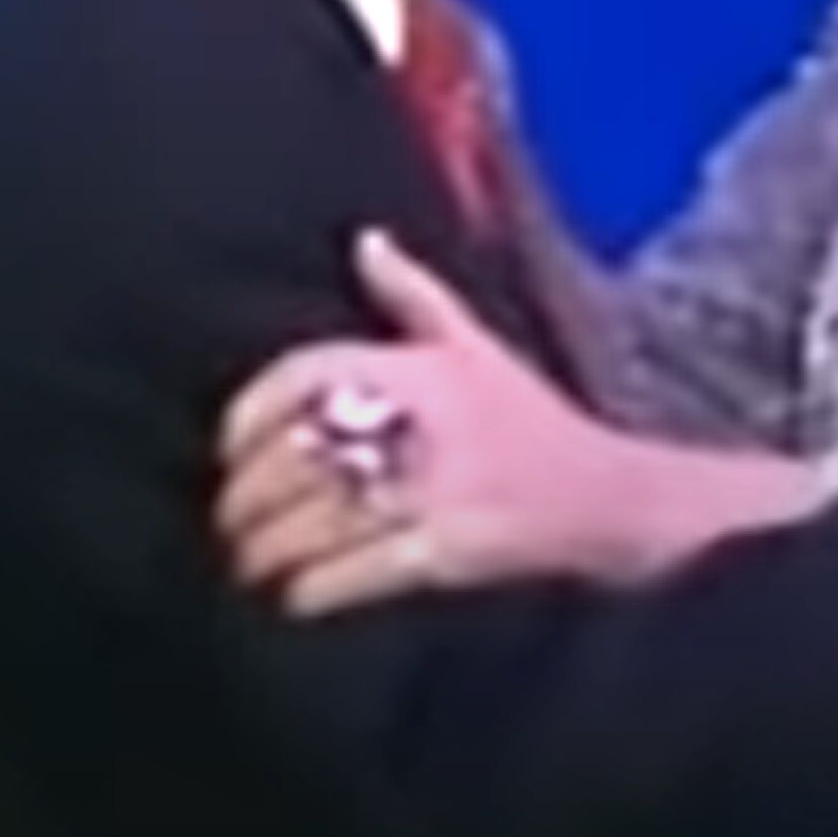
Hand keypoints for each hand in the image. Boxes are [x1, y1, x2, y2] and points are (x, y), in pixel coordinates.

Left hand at [217, 233, 757, 615]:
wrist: (611, 498)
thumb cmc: (530, 421)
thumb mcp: (476, 346)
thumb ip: (414, 294)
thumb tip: (365, 240)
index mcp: (423, 366)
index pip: (308, 372)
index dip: (252, 409)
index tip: (227, 445)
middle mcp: (424, 422)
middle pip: (302, 453)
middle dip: (248, 496)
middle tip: (228, 522)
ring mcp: (436, 488)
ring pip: (318, 517)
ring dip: (269, 548)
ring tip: (249, 564)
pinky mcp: (450, 550)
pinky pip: (358, 571)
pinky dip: (315, 588)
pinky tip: (294, 596)